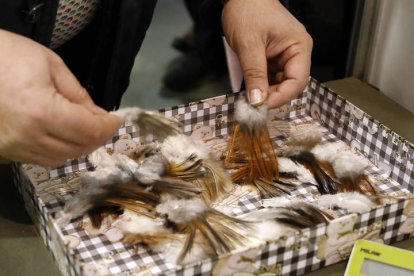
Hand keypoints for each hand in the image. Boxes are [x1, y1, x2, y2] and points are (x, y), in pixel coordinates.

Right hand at [0, 30, 121, 166]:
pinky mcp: (4, 151)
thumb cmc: (7, 55)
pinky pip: (40, 159)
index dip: (108, 127)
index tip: (117, 120)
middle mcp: (27, 137)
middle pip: (77, 148)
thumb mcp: (51, 65)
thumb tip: (97, 116)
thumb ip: (78, 94)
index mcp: (41, 112)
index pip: (88, 130)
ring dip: (79, 147)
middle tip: (105, 125)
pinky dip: (59, 151)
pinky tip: (64, 137)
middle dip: (98, 137)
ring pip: (60, 158)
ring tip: (87, 131)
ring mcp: (13, 148)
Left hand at [222, 0, 312, 107]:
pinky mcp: (273, 59)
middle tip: (253, 105)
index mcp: (299, 46)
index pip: (298, 80)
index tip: (262, 106)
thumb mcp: (249, 44)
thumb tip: (257, 101)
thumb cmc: (248, 10)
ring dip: (265, 93)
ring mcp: (284, 57)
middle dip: (272, 96)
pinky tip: (250, 90)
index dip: (282, 96)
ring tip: (249, 99)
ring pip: (279, 84)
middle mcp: (295, 53)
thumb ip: (254, 73)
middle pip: (289, 85)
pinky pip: (270, 79)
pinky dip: (260, 86)